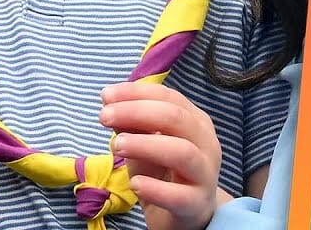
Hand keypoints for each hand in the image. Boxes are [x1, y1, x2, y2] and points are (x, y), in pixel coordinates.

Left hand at [100, 82, 221, 229]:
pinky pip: (179, 196)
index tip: (106, 95)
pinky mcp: (197, 204)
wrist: (183, 217)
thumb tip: (110, 101)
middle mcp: (206, 143)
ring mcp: (205, 174)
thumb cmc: (164, 173)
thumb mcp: (143, 144)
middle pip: (177, 118)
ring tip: (116, 145)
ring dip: (146, 145)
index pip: (169, 97)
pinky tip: (135, 183)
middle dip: (137, 112)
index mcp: (195, 121)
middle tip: (105, 117)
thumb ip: (131, 124)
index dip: (136, 93)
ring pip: (182, 152)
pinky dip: (155, 188)